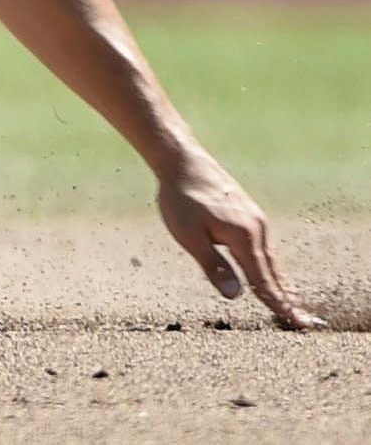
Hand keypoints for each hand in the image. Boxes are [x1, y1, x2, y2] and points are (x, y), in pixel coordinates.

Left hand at [154, 150, 320, 328]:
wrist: (182, 161)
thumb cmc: (180, 199)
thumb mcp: (189, 235)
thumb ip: (214, 266)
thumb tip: (237, 296)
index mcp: (244, 238)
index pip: (263, 280)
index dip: (278, 304)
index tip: (296, 323)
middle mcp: (257, 230)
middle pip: (273, 272)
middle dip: (287, 298)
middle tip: (304, 322)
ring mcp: (256, 220)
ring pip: (271, 260)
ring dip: (281, 283)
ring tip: (293, 304)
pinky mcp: (250, 214)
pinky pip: (265, 247)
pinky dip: (271, 265)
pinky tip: (271, 272)